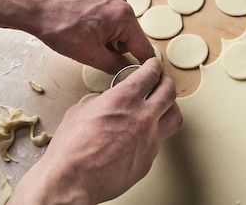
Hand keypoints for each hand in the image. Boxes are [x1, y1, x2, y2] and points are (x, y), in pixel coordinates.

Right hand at [9, 58, 181, 203]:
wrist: (72, 180)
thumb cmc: (71, 149)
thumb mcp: (82, 111)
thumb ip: (102, 102)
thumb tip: (107, 102)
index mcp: (124, 99)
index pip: (150, 74)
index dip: (154, 67)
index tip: (154, 65)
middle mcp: (142, 117)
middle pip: (169, 91)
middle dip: (167, 81)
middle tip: (163, 79)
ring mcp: (149, 139)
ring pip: (174, 116)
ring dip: (170, 106)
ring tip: (164, 105)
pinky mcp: (149, 159)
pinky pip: (161, 140)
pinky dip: (156, 132)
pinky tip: (148, 132)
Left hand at [26, 0, 153, 72]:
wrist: (35, 7)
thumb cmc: (59, 28)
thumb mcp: (91, 56)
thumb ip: (116, 66)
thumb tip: (129, 71)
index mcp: (124, 16)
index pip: (143, 47)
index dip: (142, 64)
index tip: (140, 74)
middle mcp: (121, 1)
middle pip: (131, 35)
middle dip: (118, 48)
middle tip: (96, 52)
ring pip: (119, 25)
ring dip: (108, 37)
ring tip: (86, 38)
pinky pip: (109, 15)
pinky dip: (100, 25)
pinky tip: (82, 28)